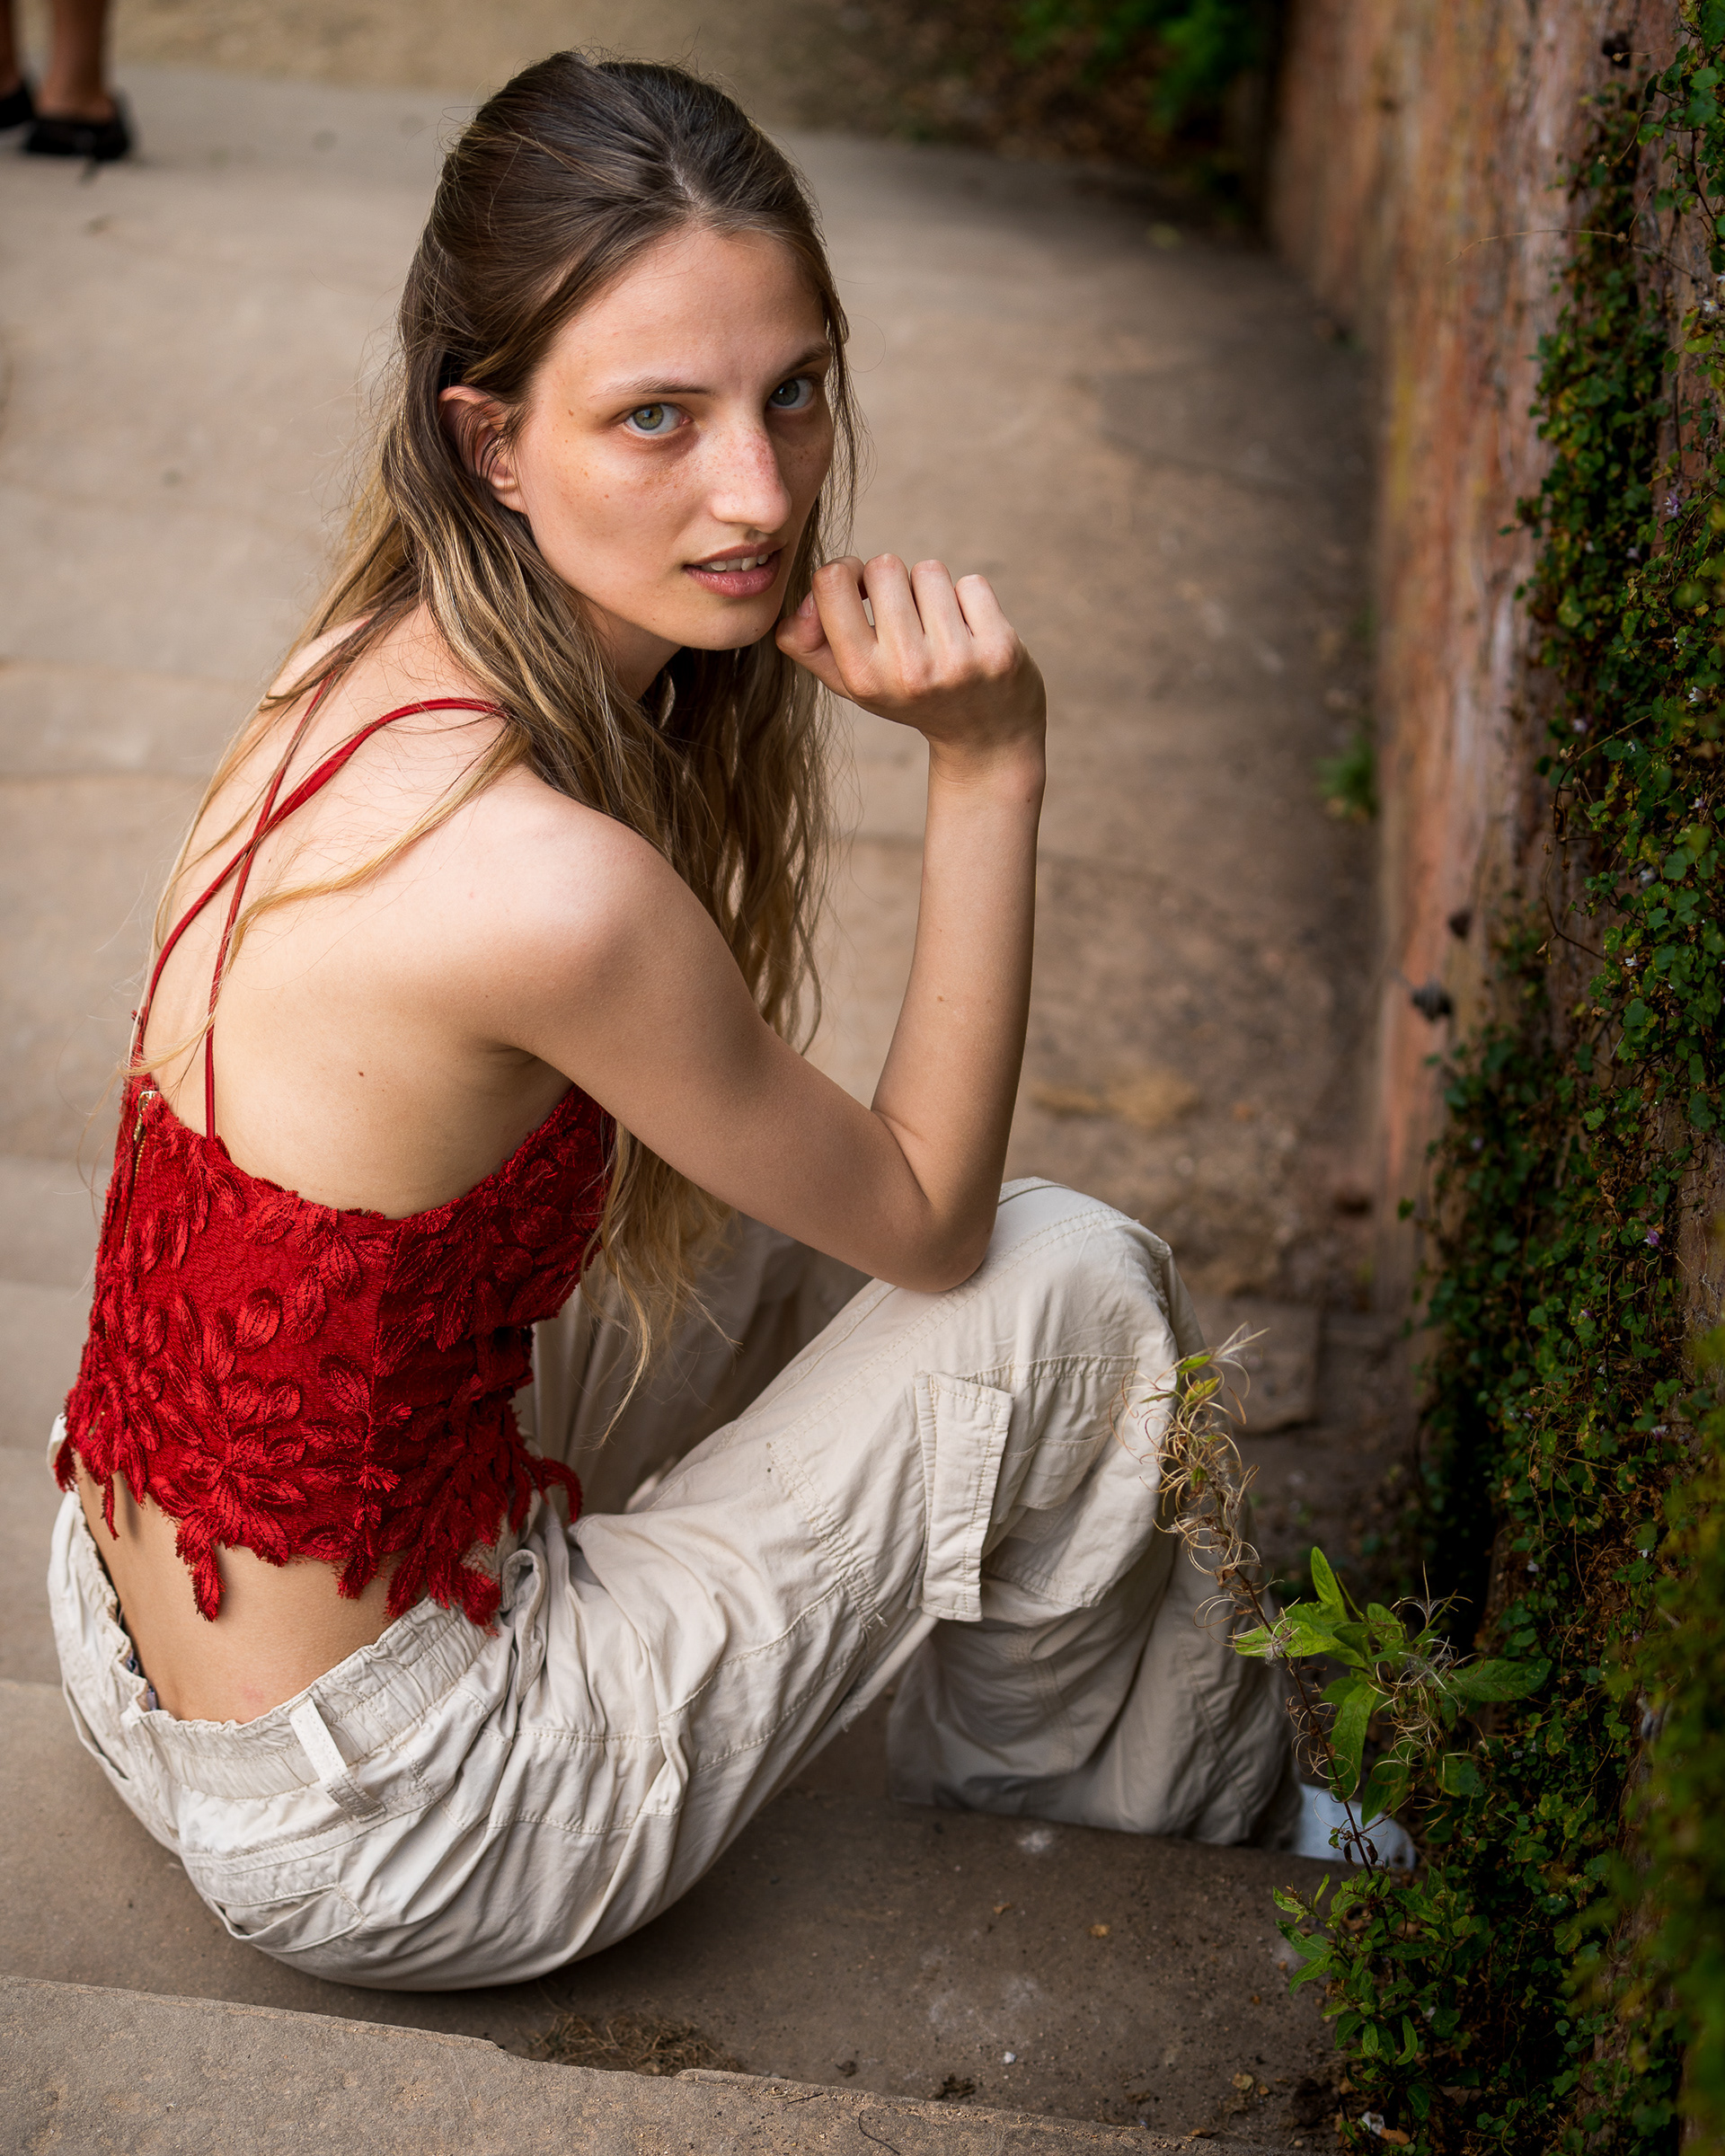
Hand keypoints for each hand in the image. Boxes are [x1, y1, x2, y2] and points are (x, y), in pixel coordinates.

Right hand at [776, 554, 1044, 770]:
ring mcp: (957, 661)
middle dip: (895, 583)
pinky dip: (971, 601)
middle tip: (910, 622)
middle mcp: (908, 670)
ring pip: (929, 570)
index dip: (846, 572)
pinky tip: (972, 636)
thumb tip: (803, 601)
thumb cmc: (909, 695)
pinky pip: (972, 583)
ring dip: (934, 592)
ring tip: (941, 631)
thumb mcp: (851, 682)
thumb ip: (807, 642)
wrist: (984, 738)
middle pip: (884, 566)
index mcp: (862, 676)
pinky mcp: (999, 649)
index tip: (862, 592)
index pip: (831, 580)